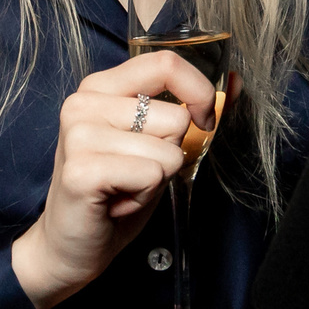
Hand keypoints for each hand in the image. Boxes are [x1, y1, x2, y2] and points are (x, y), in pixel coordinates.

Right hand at [10, 52, 219, 308]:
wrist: (70, 246)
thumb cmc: (116, 192)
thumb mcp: (157, 144)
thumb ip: (191, 110)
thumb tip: (237, 84)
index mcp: (100, 87)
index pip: (165, 63)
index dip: (198, 92)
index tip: (202, 122)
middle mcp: (83, 103)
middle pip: (175, 117)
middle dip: (170, 153)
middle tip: (134, 173)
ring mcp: (78, 135)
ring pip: (167, 151)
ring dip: (156, 179)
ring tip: (124, 188)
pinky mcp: (81, 170)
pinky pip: (152, 175)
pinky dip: (144, 196)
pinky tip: (117, 202)